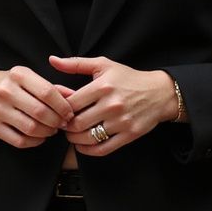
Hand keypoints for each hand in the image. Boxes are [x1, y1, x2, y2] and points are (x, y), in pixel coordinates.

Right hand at [0, 66, 75, 148]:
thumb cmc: (14, 85)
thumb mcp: (31, 79)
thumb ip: (54, 89)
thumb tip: (75, 99)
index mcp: (18, 74)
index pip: (47, 92)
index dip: (63, 106)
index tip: (69, 113)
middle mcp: (5, 90)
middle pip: (40, 112)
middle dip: (57, 121)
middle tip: (63, 123)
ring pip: (31, 128)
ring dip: (47, 132)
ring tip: (52, 129)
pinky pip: (20, 141)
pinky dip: (35, 141)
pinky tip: (40, 136)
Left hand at [49, 55, 178, 156]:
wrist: (159, 93)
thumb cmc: (128, 78)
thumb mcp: (103, 65)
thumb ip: (76, 63)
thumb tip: (52, 60)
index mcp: (102, 86)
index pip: (71, 103)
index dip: (59, 108)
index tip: (57, 109)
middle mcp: (112, 104)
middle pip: (77, 123)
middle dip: (65, 126)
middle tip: (62, 124)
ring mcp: (121, 121)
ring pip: (88, 137)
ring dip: (74, 139)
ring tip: (71, 134)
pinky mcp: (129, 134)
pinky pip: (103, 148)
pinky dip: (88, 150)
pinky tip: (82, 145)